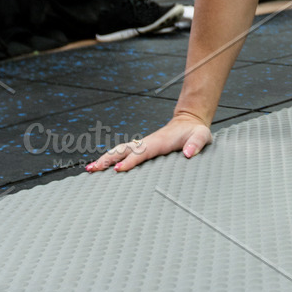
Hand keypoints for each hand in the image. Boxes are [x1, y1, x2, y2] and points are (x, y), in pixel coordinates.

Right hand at [87, 112, 211, 173]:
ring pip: (120, 151)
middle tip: (93, 170)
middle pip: (123, 151)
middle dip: (108, 159)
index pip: (141, 153)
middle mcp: (147, 143)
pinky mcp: (142, 148)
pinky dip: (110, 159)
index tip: (118, 169)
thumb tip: (189, 154)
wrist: (189, 122)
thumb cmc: (195, 131)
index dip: (130, 161)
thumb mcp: (201, 136)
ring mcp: (142, 145)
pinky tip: (101, 167)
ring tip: (90, 169)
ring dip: (104, 159)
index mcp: (158, 142)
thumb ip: (196, 144)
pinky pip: (123, 153)